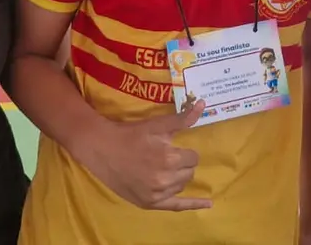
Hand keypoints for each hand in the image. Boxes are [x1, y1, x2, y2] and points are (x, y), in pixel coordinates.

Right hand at [78, 98, 209, 210]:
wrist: (102, 149)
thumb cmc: (130, 134)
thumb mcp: (156, 125)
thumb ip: (182, 118)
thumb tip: (203, 104)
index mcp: (169, 159)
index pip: (193, 157)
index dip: (183, 151)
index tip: (171, 148)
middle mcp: (165, 179)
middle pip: (189, 172)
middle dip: (182, 164)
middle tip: (164, 156)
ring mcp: (157, 194)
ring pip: (182, 185)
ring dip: (178, 177)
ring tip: (161, 169)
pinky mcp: (149, 203)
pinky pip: (177, 206)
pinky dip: (193, 204)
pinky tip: (208, 204)